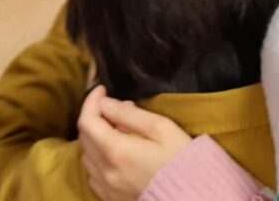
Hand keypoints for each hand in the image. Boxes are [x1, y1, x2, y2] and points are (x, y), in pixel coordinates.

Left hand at [78, 86, 191, 200]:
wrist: (193, 195)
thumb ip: (129, 115)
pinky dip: (98, 159)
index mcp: (116, 150)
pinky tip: (115, 154)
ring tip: (116, 130)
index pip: (87, 120)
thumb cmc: (181, 159)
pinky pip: (94, 175)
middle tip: (114, 108)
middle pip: (84, 137)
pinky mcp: (111, 198)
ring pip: (87, 156)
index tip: (102, 89)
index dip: (91, 100)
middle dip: (94, 117)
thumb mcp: (161, 129)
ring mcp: (107, 187)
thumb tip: (106, 103)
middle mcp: (105, 170)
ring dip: (95, 139)